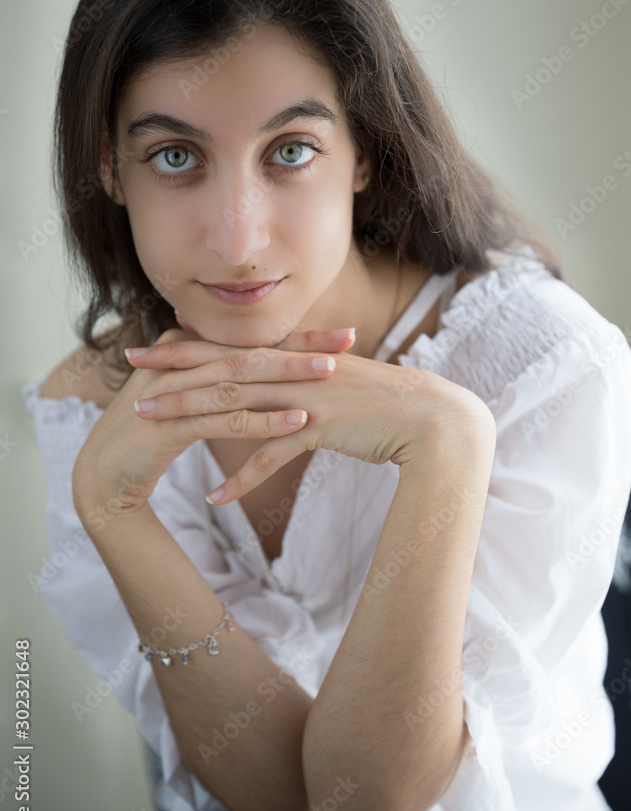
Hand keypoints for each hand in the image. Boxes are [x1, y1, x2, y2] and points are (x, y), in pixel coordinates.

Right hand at [71, 324, 357, 523]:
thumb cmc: (152, 434)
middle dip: (300, 348)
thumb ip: (219, 377)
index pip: (251, 339)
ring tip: (329, 377)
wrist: (104, 474)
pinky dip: (264, 420)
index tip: (340, 336)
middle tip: (345, 345)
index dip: (296, 336)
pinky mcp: (171, 425)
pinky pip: (226, 420)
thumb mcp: (188, 398)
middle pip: (250, 351)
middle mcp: (180, 363)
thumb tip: (265, 367)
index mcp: (187, 350)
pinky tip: (297, 423)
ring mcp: (174, 391)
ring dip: (287, 378)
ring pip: (241, 380)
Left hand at [127, 332, 488, 505]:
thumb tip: (275, 383)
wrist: (431, 417)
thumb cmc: (385, 403)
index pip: (232, 347)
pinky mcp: (322, 428)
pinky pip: (273, 454)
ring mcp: (307, 397)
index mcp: (296, 357)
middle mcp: (296, 370)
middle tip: (130, 370)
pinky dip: (244, 477)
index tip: (151, 345)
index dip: (189, 346)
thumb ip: (302, 378)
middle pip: (223, 368)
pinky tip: (215, 496)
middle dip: (173, 370)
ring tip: (148, 423)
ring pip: (237, 404)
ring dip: (191, 414)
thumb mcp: (336, 382)